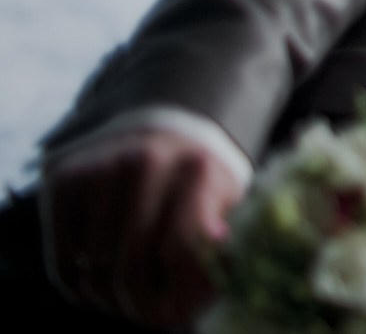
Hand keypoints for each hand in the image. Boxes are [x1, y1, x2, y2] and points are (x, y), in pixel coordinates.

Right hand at [42, 128, 240, 327]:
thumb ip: (226, 240)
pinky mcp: (60, 179)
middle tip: (152, 318)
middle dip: (142, 307)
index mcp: (197, 165)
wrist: (160, 129)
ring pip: (94, 273)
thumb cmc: (198, 181)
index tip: (181, 317)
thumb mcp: (227, 205)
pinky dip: (81, 287)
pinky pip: (63, 265)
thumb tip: (216, 272)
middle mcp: (144, 161)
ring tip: (131, 297)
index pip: (181, 251)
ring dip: (111, 300)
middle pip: (131, 269)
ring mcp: (97, 167)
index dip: (181, 295)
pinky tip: (103, 278)